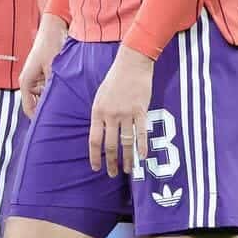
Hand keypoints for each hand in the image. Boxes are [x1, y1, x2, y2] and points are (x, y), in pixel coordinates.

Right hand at [19, 14, 67, 117]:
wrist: (53, 27)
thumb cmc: (49, 45)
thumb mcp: (52, 69)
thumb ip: (52, 87)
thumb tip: (57, 104)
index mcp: (25, 82)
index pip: (29, 109)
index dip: (39, 119)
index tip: (51, 128)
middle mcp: (29, 82)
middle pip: (37, 103)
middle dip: (48, 109)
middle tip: (63, 119)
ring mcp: (36, 78)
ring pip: (44, 96)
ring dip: (53, 99)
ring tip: (67, 107)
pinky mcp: (44, 73)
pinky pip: (49, 88)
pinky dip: (56, 90)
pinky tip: (68, 93)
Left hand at [89, 46, 152, 177]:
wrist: (131, 63)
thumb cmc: (115, 78)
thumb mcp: (100, 95)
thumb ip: (100, 115)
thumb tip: (101, 133)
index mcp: (98, 111)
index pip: (94, 140)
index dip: (95, 156)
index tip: (96, 168)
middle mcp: (110, 115)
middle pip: (110, 145)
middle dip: (111, 162)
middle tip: (113, 174)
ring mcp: (126, 113)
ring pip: (126, 142)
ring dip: (127, 159)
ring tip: (128, 170)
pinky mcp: (141, 111)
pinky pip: (141, 133)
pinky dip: (142, 147)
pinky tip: (143, 157)